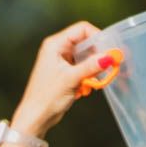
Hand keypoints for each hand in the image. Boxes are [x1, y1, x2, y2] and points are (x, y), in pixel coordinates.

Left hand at [9, 21, 111, 139]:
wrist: (35, 117)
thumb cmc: (46, 97)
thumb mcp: (71, 79)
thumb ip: (91, 66)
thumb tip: (109, 56)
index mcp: (55, 44)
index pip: (82, 29)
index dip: (97, 37)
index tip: (109, 49)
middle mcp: (58, 49)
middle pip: (86, 43)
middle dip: (98, 55)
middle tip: (109, 66)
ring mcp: (62, 61)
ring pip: (86, 57)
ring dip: (94, 68)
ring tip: (96, 80)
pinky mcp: (66, 73)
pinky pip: (83, 68)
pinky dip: (89, 76)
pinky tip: (90, 86)